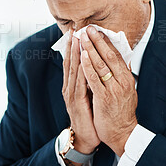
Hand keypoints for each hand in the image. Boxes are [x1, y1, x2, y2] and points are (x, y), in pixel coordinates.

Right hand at [62, 30, 99, 155]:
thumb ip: (90, 79)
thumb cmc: (90, 115)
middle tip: (74, 29)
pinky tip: (82, 61)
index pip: (73, 61)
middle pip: (70, 62)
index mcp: (73, 84)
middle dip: (72, 44)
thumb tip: (96, 64)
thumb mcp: (89, 94)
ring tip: (77, 38)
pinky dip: (80, 71)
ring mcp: (71, 94)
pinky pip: (79, 84)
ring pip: (73, 70)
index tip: (77, 31)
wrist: (87, 137)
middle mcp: (69, 87)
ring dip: (75, 54)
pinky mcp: (76, 102)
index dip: (74, 46)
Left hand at [80, 26, 137, 155]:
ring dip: (90, 48)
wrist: (122, 133)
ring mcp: (113, 89)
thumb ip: (124, 75)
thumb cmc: (122, 111)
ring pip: (100, 64)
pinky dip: (88, 65)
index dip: (106, 41)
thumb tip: (123, 59)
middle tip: (88, 27)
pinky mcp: (104, 98)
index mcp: (127, 78)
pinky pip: (94, 78)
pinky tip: (82, 55)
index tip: (97, 30)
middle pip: (108, 56)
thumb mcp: (128, 91)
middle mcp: (122, 81)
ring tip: (83, 36)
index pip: (116, 55)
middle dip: (97, 40)